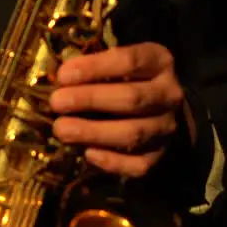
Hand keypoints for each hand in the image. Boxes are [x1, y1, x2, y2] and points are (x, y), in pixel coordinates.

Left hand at [48, 42, 196, 177]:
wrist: (158, 105)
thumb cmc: (126, 77)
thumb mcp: (116, 61)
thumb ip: (93, 67)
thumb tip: (59, 80)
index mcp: (159, 61)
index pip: (129, 61)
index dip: (94, 68)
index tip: (62, 75)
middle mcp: (170, 94)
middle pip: (131, 98)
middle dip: (89, 100)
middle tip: (56, 102)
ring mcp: (167, 127)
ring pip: (134, 134)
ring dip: (93, 132)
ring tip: (61, 129)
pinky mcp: (160, 155)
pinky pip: (138, 165)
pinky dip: (112, 162)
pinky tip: (88, 153)